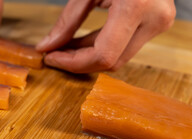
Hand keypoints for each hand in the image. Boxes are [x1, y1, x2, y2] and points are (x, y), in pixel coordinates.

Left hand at [36, 0, 175, 72]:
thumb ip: (68, 20)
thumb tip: (47, 46)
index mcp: (136, 7)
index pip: (103, 56)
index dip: (74, 63)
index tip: (51, 58)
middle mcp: (154, 19)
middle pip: (111, 62)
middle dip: (78, 62)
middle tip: (54, 54)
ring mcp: (159, 22)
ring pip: (118, 57)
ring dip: (88, 56)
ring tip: (64, 47)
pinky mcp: (157, 22)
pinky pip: (124, 45)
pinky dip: (100, 47)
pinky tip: (80, 42)